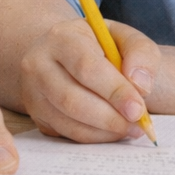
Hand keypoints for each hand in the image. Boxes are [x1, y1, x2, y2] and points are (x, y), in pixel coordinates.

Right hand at [18, 16, 161, 142]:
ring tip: (131, 128)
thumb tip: (140, 85)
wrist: (71, 57)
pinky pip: (67, 134)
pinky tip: (113, 130)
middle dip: (110, 117)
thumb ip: (141, 53)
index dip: (114, 91)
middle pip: (73, 99)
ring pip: (69, 121)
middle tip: (138, 125)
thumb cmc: (102, 47)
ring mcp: (33, 92)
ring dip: (105, 131)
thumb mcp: (125, 38)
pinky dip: (95, 137)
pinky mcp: (37, 116)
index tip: (138, 109)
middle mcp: (38, 63)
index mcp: (61, 36)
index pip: (86, 67)